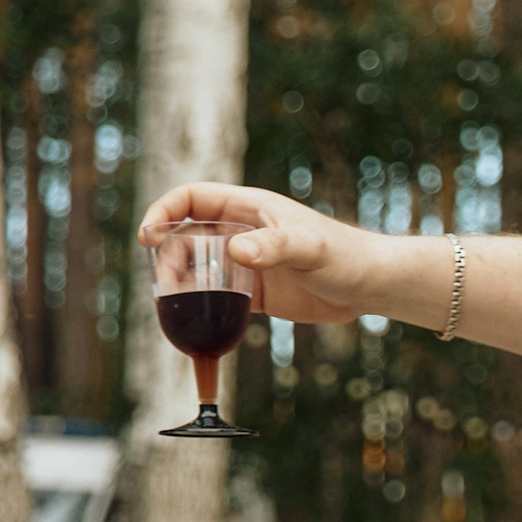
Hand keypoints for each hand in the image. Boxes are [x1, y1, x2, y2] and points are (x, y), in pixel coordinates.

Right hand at [136, 182, 388, 324]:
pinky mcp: (255, 292)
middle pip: (186, 236)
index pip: (191, 199)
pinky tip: (195, 323)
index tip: (149, 234)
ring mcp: (246, 263)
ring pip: (197, 268)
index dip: (164, 210)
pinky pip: (217, 297)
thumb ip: (275, 247)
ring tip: (174, 304)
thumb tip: (235, 252)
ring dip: (180, 283)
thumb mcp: (310, 248)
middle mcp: (242, 232)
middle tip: (166, 282)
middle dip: (168, 255)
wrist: (373, 286)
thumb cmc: (346, 255)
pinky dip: (201, 307)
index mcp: (249, 209)